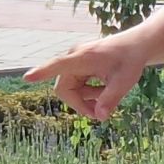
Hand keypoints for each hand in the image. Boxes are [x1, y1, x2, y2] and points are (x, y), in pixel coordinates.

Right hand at [23, 35, 146, 121]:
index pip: (58, 65)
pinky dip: (89, 92)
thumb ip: (111, 99)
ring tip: (108, 95)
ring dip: (87, 98)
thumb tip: (100, 117)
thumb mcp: (125, 81)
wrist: (136, 45)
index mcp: (83, 57)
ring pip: (70, 89)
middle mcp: (74, 57)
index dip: (42, 72)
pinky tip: (106, 89)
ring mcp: (74, 61)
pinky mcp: (78, 65)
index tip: (28, 77)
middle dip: (80, 104)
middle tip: (100, 114)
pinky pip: (76, 85)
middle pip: (64, 89)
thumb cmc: (131, 60)